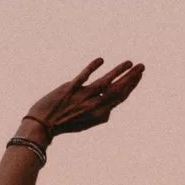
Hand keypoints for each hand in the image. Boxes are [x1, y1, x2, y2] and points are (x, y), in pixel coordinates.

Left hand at [23, 58, 144, 139]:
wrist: (42, 125)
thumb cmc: (65, 123)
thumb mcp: (86, 123)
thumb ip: (99, 114)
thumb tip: (110, 109)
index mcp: (100, 115)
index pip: (120, 98)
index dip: (131, 86)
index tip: (138, 75)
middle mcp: (94, 106)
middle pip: (117, 90)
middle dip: (131, 77)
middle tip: (142, 66)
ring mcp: (82, 97)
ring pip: (105, 82)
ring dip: (118, 71)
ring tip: (129, 62)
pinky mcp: (70, 88)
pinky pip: (84, 76)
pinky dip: (92, 67)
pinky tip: (101, 60)